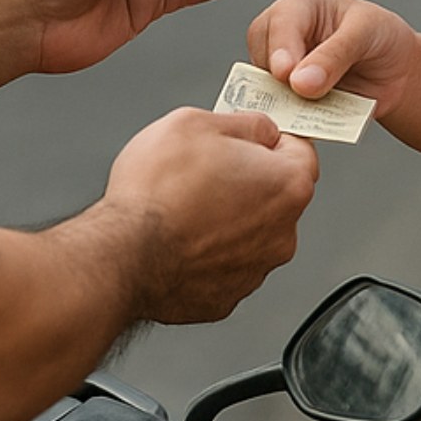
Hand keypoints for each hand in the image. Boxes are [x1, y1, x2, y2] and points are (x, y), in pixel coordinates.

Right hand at [106, 107, 318, 323]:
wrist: (120, 255)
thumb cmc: (155, 192)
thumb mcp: (197, 122)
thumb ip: (244, 123)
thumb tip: (259, 129)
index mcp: (287, 185)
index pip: (300, 150)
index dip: (270, 137)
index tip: (251, 136)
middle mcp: (281, 234)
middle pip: (275, 194)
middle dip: (247, 179)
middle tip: (206, 169)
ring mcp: (254, 270)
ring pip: (249, 232)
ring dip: (227, 218)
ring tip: (184, 206)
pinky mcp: (225, 298)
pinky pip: (224, 264)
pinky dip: (207, 252)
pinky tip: (179, 237)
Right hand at [246, 0, 418, 118]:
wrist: (397, 72)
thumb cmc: (382, 37)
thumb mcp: (367, 33)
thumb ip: (335, 55)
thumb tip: (301, 82)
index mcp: (303, 4)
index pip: (280, 22)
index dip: (281, 49)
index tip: (285, 74)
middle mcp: (285, 33)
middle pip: (261, 53)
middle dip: (277, 78)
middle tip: (297, 95)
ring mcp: (282, 66)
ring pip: (263, 86)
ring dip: (282, 102)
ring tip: (305, 111)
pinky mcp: (287, 96)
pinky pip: (279, 110)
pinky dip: (289, 120)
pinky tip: (305, 124)